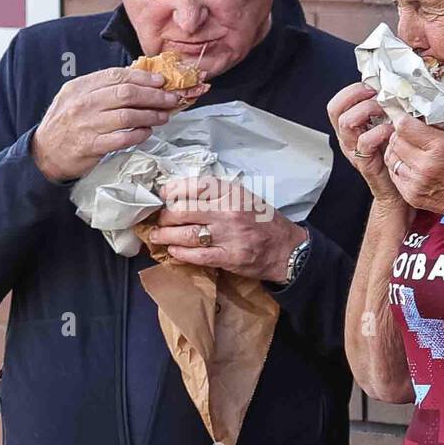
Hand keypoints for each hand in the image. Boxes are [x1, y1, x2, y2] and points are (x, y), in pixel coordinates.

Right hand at [32, 66, 210, 182]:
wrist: (44, 154)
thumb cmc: (66, 124)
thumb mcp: (76, 98)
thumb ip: (101, 89)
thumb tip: (137, 82)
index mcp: (80, 87)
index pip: (117, 76)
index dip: (143, 77)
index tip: (161, 81)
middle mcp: (83, 104)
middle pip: (126, 94)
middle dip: (154, 96)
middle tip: (170, 99)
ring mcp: (87, 125)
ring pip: (128, 116)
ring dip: (151, 116)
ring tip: (164, 116)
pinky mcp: (91, 147)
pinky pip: (122, 139)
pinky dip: (139, 135)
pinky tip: (148, 133)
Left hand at [148, 177, 307, 282]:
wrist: (287, 248)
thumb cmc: (263, 220)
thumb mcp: (244, 196)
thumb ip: (217, 194)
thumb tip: (184, 193)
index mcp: (232, 192)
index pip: (194, 186)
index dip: (172, 190)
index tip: (162, 194)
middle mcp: (229, 211)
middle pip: (183, 211)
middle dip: (165, 217)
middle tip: (159, 220)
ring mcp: (228, 235)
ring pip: (186, 234)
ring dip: (166, 236)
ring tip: (157, 236)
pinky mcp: (229, 257)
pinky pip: (197, 255)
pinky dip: (181, 253)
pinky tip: (173, 251)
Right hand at [326, 82, 404, 207]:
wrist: (397, 191)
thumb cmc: (394, 157)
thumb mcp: (386, 129)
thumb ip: (383, 111)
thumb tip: (392, 87)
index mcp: (349, 129)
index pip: (336, 103)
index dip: (352, 90)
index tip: (372, 87)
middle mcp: (347, 138)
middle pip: (336, 109)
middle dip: (358, 96)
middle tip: (378, 96)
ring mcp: (354, 151)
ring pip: (346, 122)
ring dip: (368, 110)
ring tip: (385, 112)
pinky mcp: (365, 162)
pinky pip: (364, 141)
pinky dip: (379, 131)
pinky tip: (392, 131)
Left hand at [383, 114, 443, 226]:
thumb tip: (427, 113)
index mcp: (440, 147)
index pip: (405, 125)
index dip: (404, 119)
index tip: (408, 118)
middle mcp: (424, 165)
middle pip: (395, 140)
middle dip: (399, 133)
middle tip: (408, 132)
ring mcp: (415, 182)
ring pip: (391, 156)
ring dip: (397, 149)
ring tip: (409, 147)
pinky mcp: (410, 195)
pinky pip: (394, 173)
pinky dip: (398, 165)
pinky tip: (410, 163)